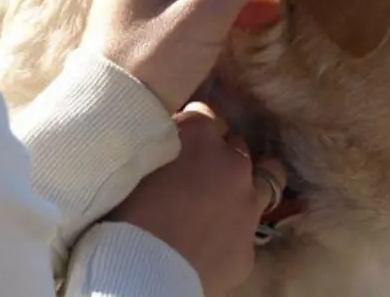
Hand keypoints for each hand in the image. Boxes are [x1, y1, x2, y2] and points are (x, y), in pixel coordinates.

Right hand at [106, 102, 286, 295]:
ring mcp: (248, 205)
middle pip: (235, 146)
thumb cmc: (121, 215)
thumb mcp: (134, 165)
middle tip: (196, 175)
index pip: (205, 115)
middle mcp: (232, 163)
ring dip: (248, 183)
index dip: (191, 131)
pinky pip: (247, 231)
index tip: (179, 143)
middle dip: (219, 156)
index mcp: (199, 136)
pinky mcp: (249, 246)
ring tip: (228, 196)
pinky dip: (233, 231)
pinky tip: (214, 241)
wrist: (137, 275)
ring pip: (268, 178)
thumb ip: (159, 147)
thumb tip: (164, 145)